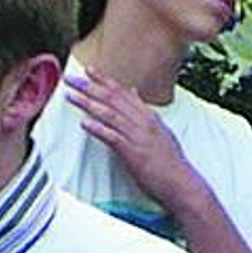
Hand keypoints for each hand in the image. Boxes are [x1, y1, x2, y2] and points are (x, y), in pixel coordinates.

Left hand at [65, 69, 196, 216]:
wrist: (180, 182)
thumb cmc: (169, 160)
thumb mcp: (160, 130)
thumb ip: (144, 112)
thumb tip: (134, 93)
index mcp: (148, 115)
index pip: (123, 91)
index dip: (104, 80)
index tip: (88, 70)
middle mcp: (142, 121)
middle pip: (112, 98)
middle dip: (89, 86)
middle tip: (71, 79)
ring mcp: (137, 136)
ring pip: (109, 113)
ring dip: (88, 103)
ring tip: (71, 96)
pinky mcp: (132, 152)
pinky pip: (112, 137)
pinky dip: (97, 128)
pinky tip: (84, 123)